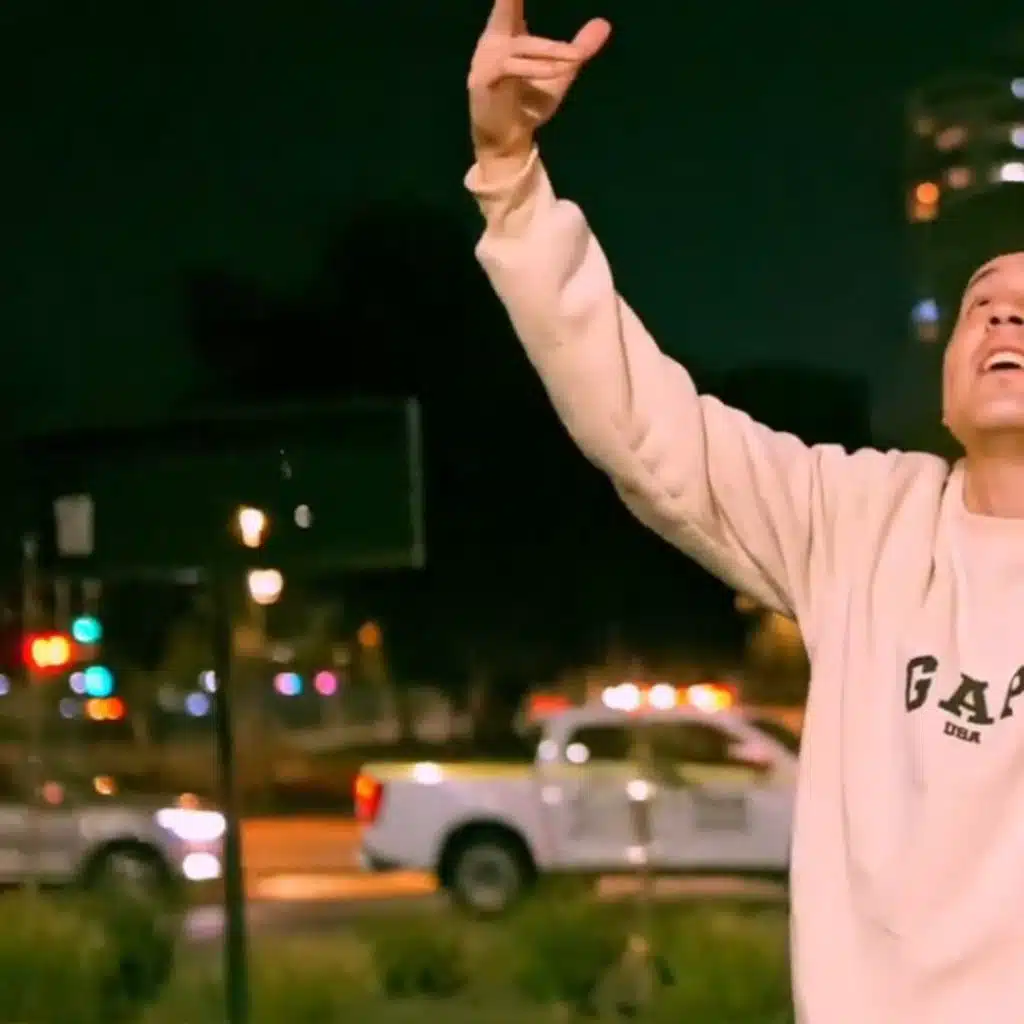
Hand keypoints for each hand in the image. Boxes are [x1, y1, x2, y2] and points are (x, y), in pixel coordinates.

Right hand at [467, 0, 609, 174]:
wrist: (507, 142)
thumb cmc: (528, 106)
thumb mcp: (559, 74)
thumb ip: (577, 48)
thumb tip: (604, 24)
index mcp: (507, 32)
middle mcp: (492, 40)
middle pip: (506, 5)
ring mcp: (484, 60)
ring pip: (523, 46)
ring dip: (553, 54)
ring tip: (575, 59)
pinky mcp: (483, 81)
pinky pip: (514, 67)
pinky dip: (538, 69)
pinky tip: (559, 71)